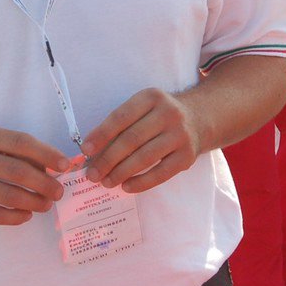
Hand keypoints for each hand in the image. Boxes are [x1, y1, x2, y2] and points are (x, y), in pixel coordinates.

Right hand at [0, 126, 70, 224]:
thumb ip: (13, 149)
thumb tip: (50, 166)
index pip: (21, 143)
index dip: (46, 154)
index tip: (65, 165)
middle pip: (18, 172)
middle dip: (45, 183)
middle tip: (58, 191)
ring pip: (9, 196)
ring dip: (34, 202)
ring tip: (46, 204)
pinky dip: (15, 217)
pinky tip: (26, 215)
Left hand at [81, 87, 200, 192]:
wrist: (200, 118)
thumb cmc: (161, 116)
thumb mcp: (144, 108)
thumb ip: (121, 124)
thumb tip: (93, 150)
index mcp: (151, 97)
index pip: (121, 117)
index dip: (101, 134)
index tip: (86, 150)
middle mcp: (168, 114)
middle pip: (131, 139)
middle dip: (108, 159)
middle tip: (92, 174)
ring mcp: (180, 135)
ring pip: (145, 157)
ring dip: (121, 172)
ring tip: (106, 182)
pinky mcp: (187, 156)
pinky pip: (161, 173)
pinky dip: (141, 182)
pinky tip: (126, 187)